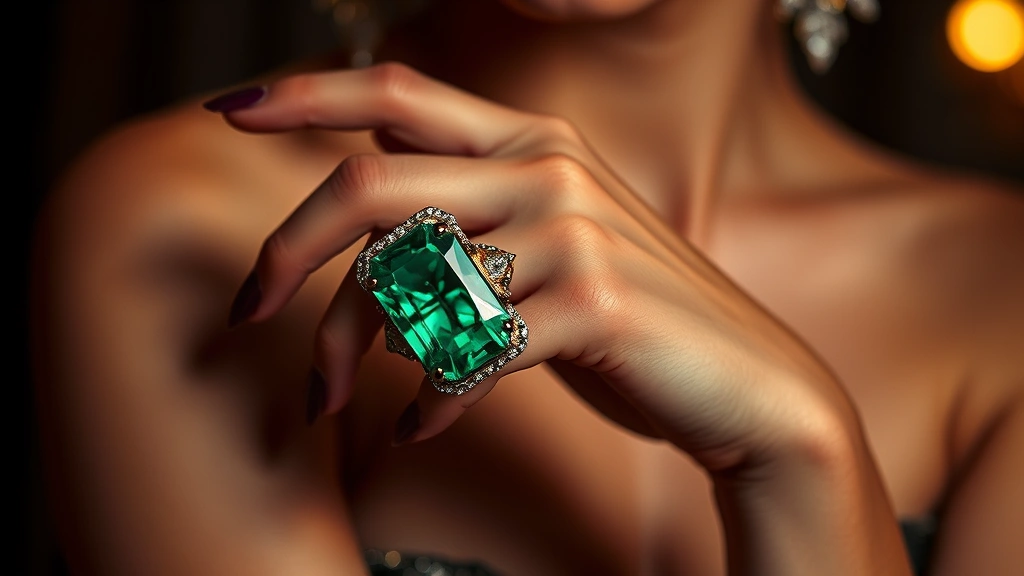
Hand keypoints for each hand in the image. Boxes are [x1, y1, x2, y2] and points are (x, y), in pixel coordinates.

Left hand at [217, 63, 861, 475]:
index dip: (307, 93)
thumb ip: (469, 211)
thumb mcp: (547, 244)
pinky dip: (430, 397)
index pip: (398, 93)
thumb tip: (365, 204)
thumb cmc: (626, 320)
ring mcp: (571, 232)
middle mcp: (546, 167)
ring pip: (403, 278)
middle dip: (286, 251)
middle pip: (368, 187)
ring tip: (334, 401)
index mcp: (530, 139)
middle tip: (247, 313)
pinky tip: (425, 424)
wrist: (746, 383)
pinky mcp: (590, 302)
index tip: (231, 110)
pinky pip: (465, 351)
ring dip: (347, 350)